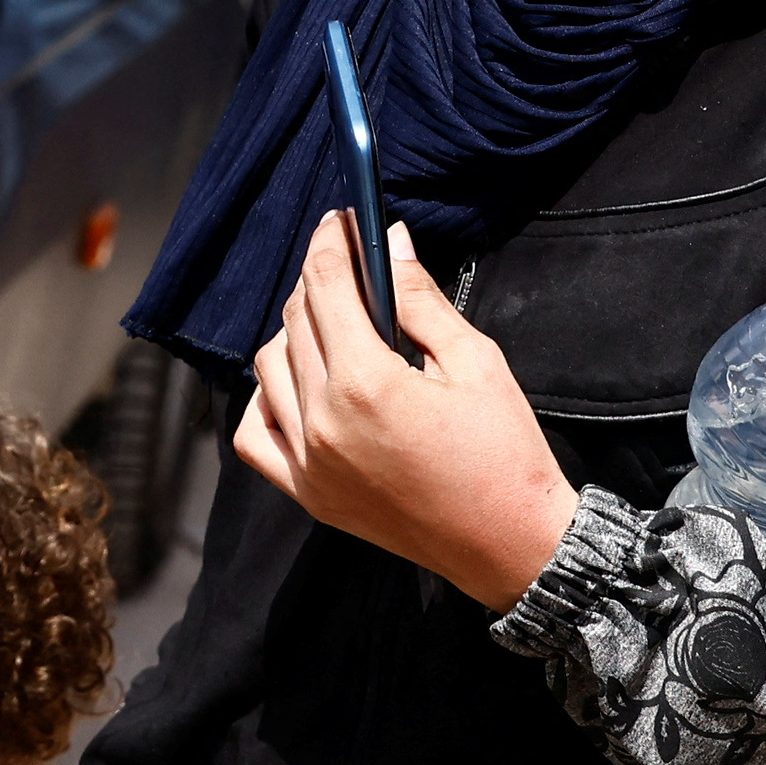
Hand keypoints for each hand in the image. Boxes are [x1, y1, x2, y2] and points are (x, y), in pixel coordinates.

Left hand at [240, 214, 581, 610]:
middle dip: (320, 280)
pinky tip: (301, 384)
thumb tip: (390, 241)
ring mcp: (309, 464)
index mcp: (366, 383)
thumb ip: (419, 298)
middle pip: (296, 320)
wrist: (510, 543)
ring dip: (295, 333)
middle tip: (350, 264)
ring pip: (269, 368)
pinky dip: (267, 398)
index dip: (331, 241)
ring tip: (336, 324)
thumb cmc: (503, 452)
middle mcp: (322, 422)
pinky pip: (256, 434)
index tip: (340, 221)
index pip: (326, 286)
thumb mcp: (474, 360)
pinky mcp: (309, 495)